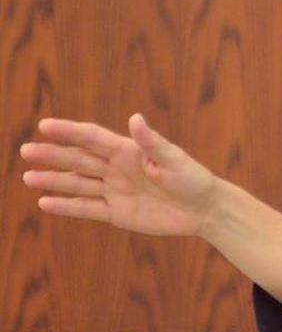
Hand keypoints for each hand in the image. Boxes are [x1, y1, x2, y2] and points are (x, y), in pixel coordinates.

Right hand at [21, 114, 218, 235]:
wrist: (205, 210)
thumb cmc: (194, 179)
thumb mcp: (174, 159)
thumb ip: (152, 142)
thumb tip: (135, 118)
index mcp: (129, 151)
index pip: (93, 138)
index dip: (70, 131)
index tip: (46, 126)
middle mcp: (118, 169)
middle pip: (79, 159)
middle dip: (53, 155)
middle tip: (26, 150)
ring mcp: (116, 191)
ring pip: (78, 184)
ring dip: (54, 180)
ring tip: (29, 176)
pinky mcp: (118, 213)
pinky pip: (88, 208)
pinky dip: (67, 206)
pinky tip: (45, 203)